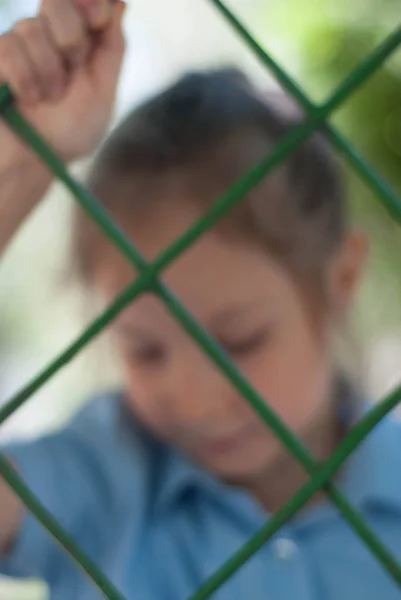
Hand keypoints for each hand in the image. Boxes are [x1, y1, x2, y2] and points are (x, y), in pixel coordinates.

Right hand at [0, 0, 125, 163]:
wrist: (35, 162)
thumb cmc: (69, 133)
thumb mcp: (103, 94)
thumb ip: (111, 49)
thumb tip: (119, 4)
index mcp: (75, 42)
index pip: (80, 2)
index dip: (90, 3)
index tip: (99, 17)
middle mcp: (44, 37)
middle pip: (57, 2)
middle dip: (71, 38)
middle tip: (73, 72)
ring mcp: (16, 46)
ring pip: (32, 28)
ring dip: (49, 72)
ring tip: (48, 100)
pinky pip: (9, 48)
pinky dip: (25, 79)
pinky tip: (28, 100)